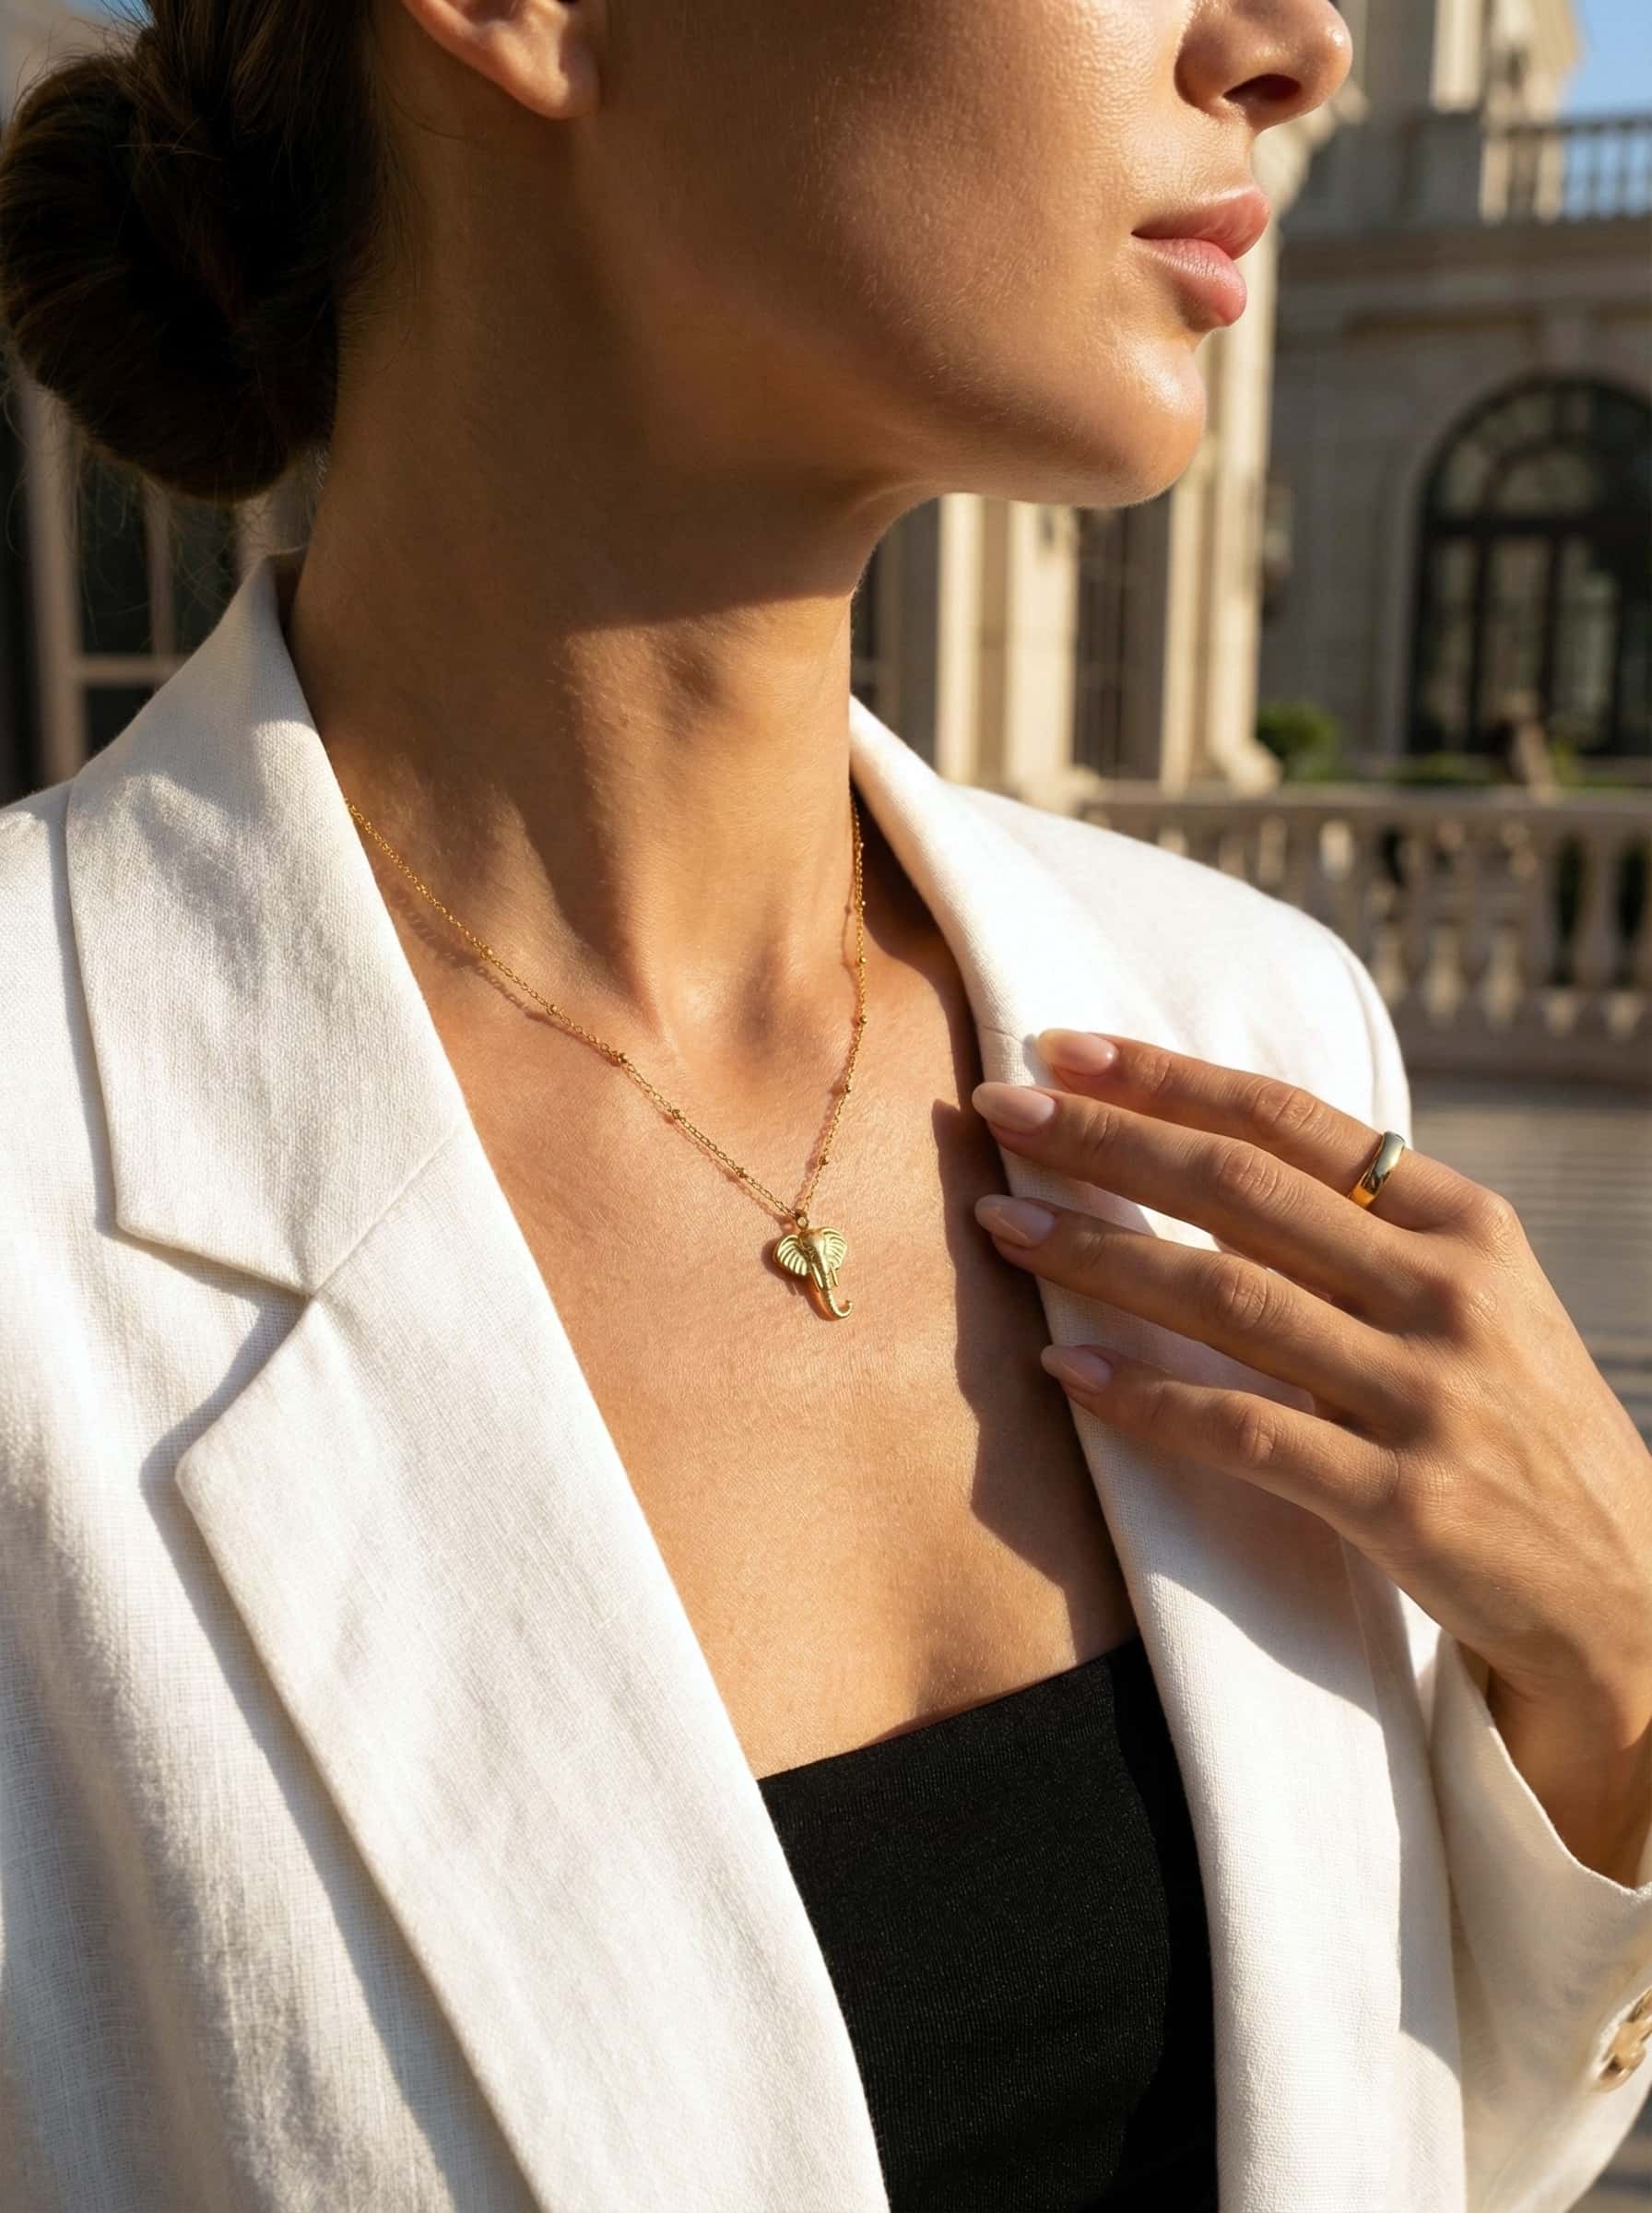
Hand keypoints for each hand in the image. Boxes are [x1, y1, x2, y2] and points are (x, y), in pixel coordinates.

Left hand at [970, 1030, 1651, 1747]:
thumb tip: (1214, 1151)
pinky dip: (1145, 1398)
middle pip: (1239, 1188)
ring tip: (1000, 1227)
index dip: (1168, 1078)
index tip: (1063, 1049)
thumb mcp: (1475, 1300)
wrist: (1628, 1594)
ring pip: (1226, 1297)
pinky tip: (1067, 1373)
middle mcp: (1448, 1290)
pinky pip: (1245, 1431)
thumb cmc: (1518, 1430)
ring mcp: (1428, 1393)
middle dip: (1104, 1142)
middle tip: (999, 1112)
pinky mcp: (1403, 1499)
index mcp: (1465, 1222)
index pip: (1291, 1121)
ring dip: (1096, 1256)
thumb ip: (1371, 1229)